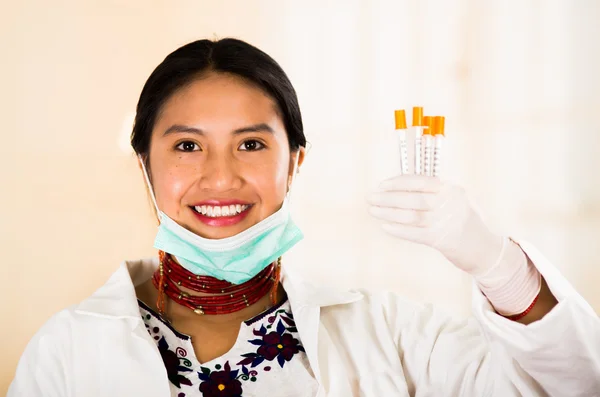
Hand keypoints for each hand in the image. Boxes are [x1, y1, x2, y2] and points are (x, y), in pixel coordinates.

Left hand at [367, 175, 504, 275]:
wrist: (483, 248)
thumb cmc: (463, 221)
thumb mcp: (454, 200)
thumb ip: (433, 193)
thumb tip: (399, 188)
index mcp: (451, 189)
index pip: (420, 181)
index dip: (398, 182)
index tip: (381, 185)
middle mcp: (449, 204)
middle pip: (413, 198)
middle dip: (388, 198)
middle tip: (370, 198)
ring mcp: (446, 222)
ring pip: (412, 216)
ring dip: (389, 213)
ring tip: (373, 211)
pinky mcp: (443, 240)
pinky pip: (416, 234)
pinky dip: (399, 230)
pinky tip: (385, 227)